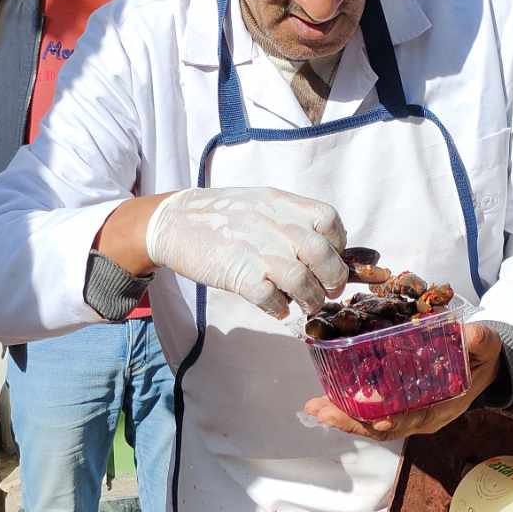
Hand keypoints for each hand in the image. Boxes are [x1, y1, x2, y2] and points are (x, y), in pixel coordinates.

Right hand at [142, 187, 347, 319]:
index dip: (337, 243)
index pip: (330, 220)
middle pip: (324, 256)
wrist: (174, 222)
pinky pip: (273, 300)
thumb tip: (321, 247)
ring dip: (310, 299)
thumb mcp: (261, 202)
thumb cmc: (219, 215)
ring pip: (304, 282)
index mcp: (283, 204)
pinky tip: (276, 307)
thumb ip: (290, 218)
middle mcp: (277, 226)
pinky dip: (280, 308)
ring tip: (305, 304)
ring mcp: (260, 252)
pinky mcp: (241, 277)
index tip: (331, 256)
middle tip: (327, 289)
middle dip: (333, 279)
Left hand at [303, 321, 502, 440]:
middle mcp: (421, 416)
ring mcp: (407, 412)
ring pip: (371, 422)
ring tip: (315, 407)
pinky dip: (347, 407)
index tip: (377, 420)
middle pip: (383, 426)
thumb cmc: (482, 358)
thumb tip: (470, 334)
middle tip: (323, 412)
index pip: (415, 420)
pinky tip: (324, 398)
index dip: (396, 420)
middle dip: (353, 422)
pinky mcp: (397, 403)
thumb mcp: (487, 347)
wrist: (483, 367)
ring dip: (342, 416)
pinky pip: (370, 411)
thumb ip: (480, 340)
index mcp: (442, 408)